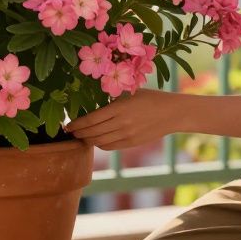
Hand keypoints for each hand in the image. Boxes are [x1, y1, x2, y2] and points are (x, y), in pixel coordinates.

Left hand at [64, 88, 188, 150]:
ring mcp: (127, 135)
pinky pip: (109, 146)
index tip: (68, 125)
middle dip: (78, 133)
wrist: (172, 113)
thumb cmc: (150, 98)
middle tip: (70, 132)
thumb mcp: (130, 92)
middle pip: (92, 133)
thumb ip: (112, 98)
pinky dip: (99, 144)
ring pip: (99, 142)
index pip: (91, 119)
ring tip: (81, 136)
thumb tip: (91, 101)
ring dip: (87, 140)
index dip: (76, 124)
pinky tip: (95, 139)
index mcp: (119, 108)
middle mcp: (121, 123)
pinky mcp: (131, 143)